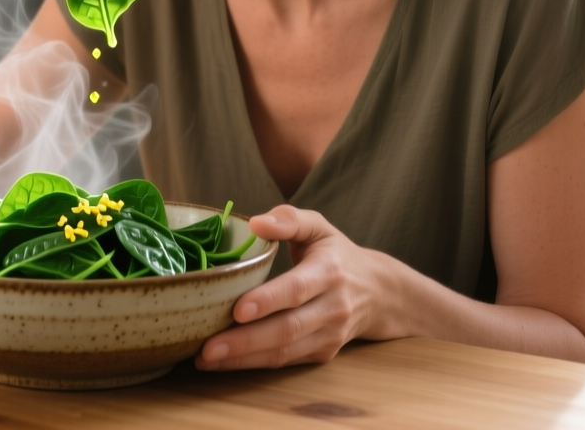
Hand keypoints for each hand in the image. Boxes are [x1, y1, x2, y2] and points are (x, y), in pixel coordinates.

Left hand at [195, 205, 393, 370]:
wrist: (378, 292)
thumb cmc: (336, 254)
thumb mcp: (319, 227)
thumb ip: (289, 219)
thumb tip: (254, 223)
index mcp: (329, 271)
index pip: (297, 289)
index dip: (268, 301)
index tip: (237, 309)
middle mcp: (333, 307)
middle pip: (288, 328)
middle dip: (246, 340)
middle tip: (208, 346)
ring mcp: (330, 335)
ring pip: (285, 352)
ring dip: (244, 359)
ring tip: (206, 359)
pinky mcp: (323, 353)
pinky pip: (286, 361)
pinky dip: (253, 364)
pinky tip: (224, 362)